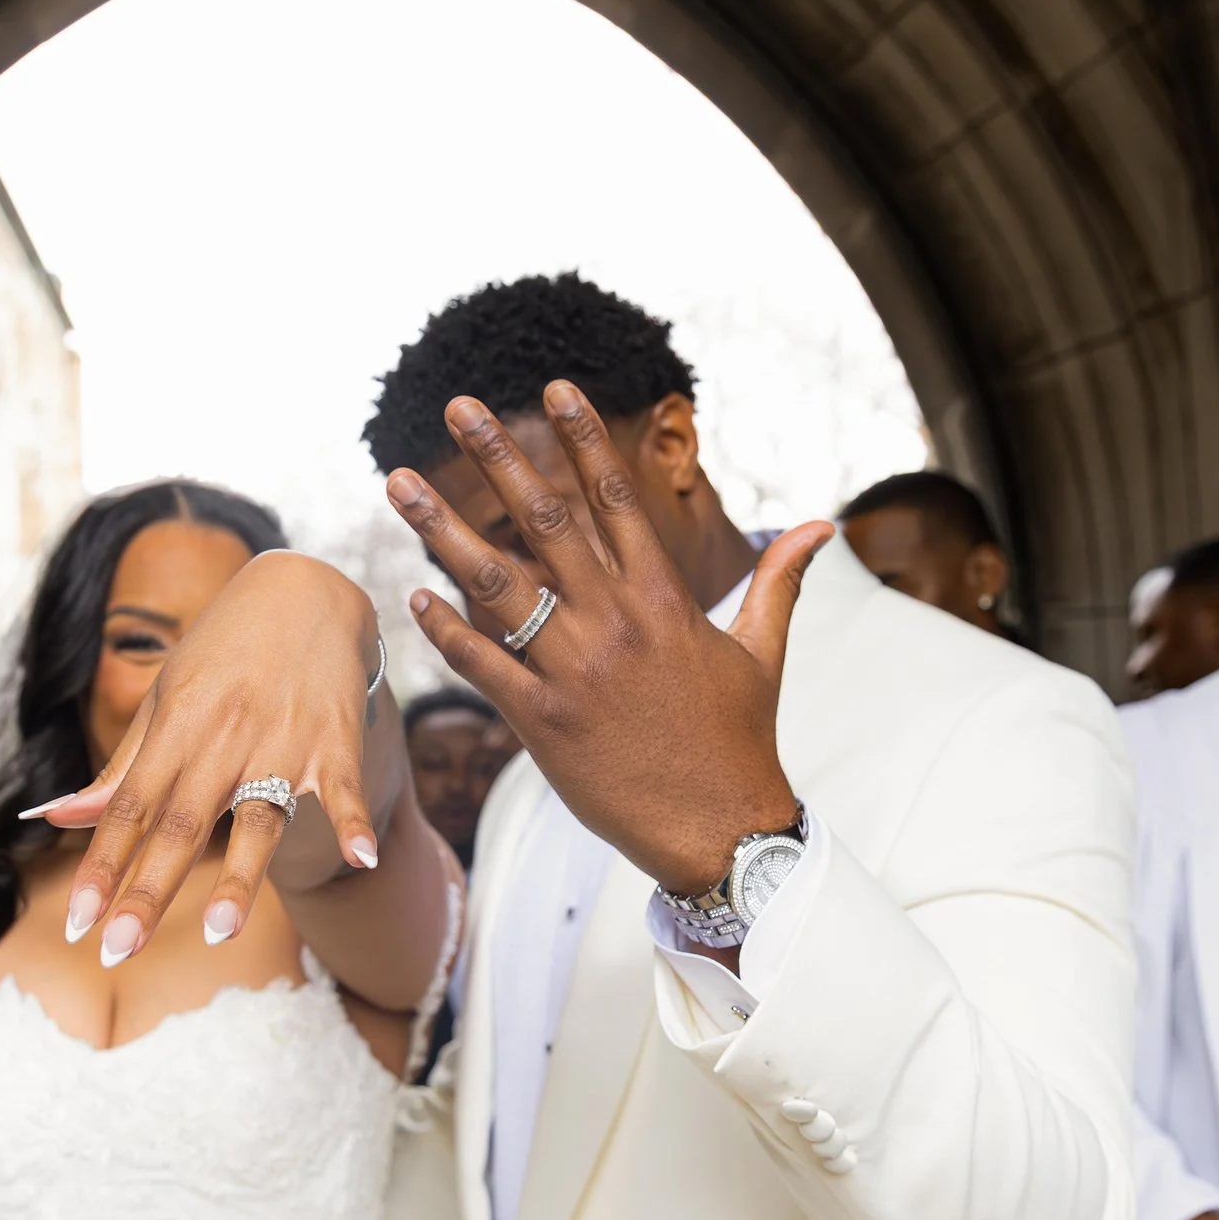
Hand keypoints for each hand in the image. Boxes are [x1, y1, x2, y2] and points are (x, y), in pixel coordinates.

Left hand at [29, 551, 381, 964]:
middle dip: (147, 891)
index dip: (101, 865)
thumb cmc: (225, 651)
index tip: (75, 922)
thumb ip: (121, 767)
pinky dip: (356, 819)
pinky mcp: (336, 740)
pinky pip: (345, 786)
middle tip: (115, 950)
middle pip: (180, 824)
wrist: (305, 591)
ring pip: (258, 817)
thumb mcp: (166, 698)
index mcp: (177, 728)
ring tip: (219, 933)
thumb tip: (56, 817)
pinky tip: (365, 855)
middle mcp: (225, 738)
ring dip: (239, 877)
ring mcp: (284, 741)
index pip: (129, 807)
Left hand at [383, 382, 833, 892]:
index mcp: (665, 599)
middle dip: (498, 457)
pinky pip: (483, 664)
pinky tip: (414, 594)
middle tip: (459, 405)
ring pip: (497, 583)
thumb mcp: (764, 653)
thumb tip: (820, 525)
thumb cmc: (740, 741)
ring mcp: (575, 671)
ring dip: (441, 528)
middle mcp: (615, 623)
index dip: (584, 439)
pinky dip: (446, 629)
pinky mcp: (544, 723)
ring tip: (398, 483)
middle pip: (545, 520)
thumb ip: (778, 581)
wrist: (721, 831)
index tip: (555, 388)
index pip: (617, 499)